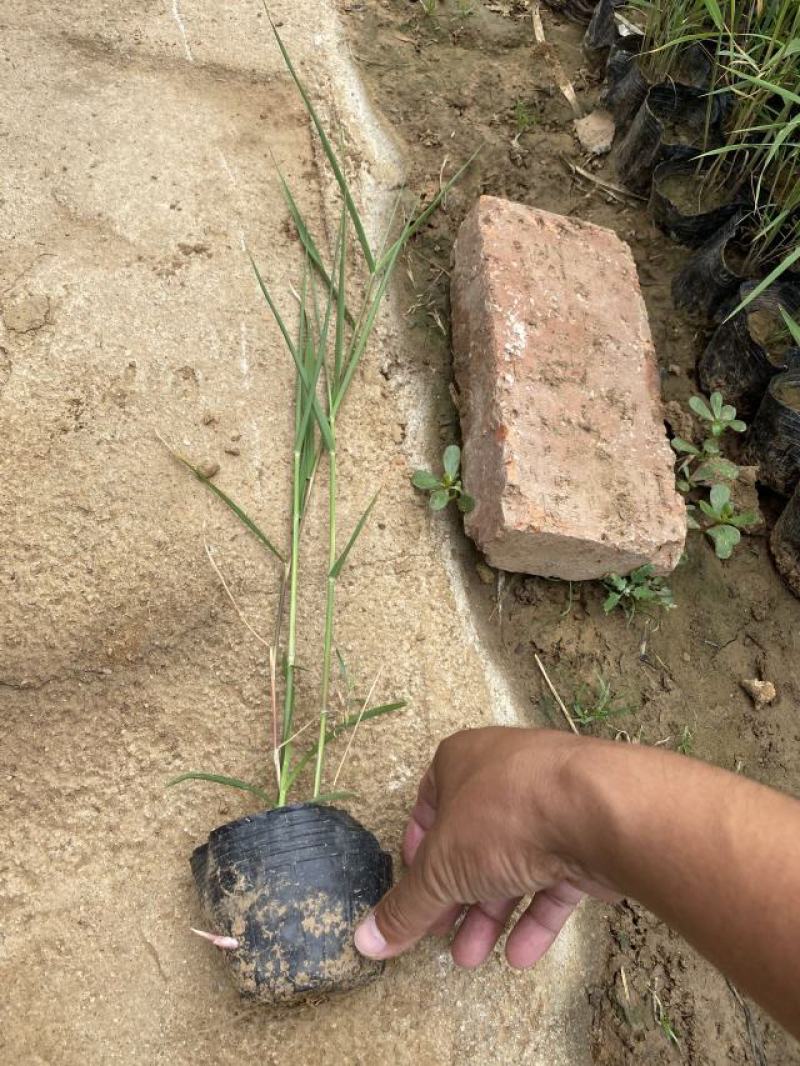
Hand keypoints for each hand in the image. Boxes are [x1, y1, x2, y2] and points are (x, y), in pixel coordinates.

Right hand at [354, 727, 618, 968]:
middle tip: (443, 937)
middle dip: (455, 896)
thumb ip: (406, 906)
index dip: (418, 854)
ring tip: (474, 957)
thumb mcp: (441, 867)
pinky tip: (521, 955)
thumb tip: (366, 940)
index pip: (428, 807)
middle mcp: (505, 774)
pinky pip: (554, 877)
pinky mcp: (586, 833)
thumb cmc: (504, 816)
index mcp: (461, 761)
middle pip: (470, 841)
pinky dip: (535, 915)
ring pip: (511, 862)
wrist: (599, 808)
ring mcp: (550, 801)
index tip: (415, 895)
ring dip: (491, 913)